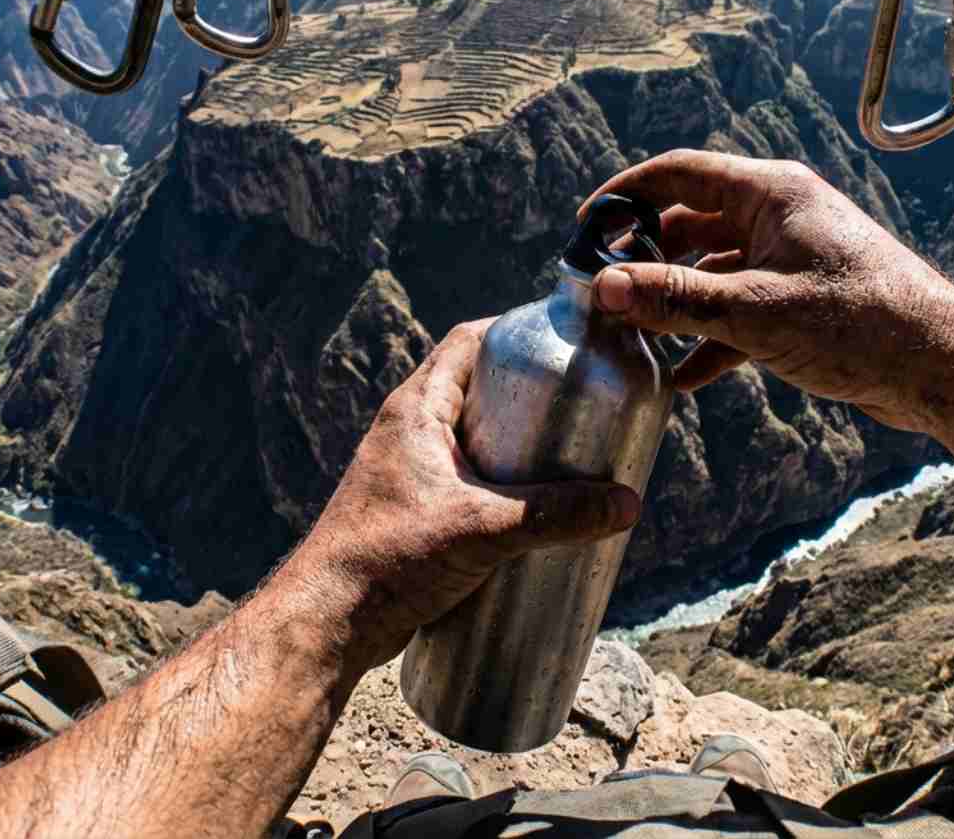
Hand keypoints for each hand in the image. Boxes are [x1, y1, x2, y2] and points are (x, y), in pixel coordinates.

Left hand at [292, 321, 640, 670]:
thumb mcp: (481, 530)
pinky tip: (536, 510)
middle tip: (583, 404)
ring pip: (474, 441)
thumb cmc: (386, 560)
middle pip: (477, 390)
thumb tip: (626, 505)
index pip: (467, 343)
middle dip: (531, 394)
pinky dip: (502, 487)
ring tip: (572, 457)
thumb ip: (554, 515)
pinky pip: (467, 483)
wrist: (326, 623)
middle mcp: (408, 433)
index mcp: (415, 411)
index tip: (565, 339)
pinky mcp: (415, 514)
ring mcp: (409, 474)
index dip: (515, 330)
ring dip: (517, 445)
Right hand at [581, 150, 953, 430]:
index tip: (586, 223)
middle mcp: (779, 216)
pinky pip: (740, 309)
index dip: (627, 194)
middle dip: (646, 259)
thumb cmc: (860, 323)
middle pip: (691, 223)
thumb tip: (607, 287)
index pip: (680, 172)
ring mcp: (792, 259)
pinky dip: (710, 338)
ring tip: (634, 336)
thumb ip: (677, 300)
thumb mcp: (755, 312)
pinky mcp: (802, 301)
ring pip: (713, 272)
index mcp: (771, 193)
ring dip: (676, 304)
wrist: (940, 368)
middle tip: (605, 290)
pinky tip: (683, 377)